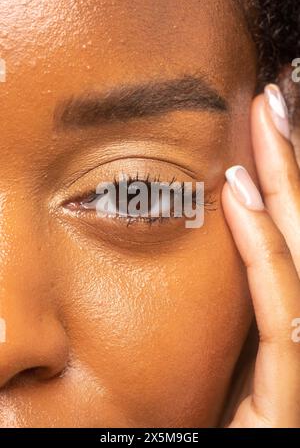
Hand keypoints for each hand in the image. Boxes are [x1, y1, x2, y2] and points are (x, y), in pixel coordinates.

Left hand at [221, 84, 299, 427]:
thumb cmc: (212, 425)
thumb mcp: (228, 364)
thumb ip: (237, 313)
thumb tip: (222, 239)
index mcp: (286, 327)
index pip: (288, 240)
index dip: (282, 182)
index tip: (263, 132)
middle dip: (291, 163)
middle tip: (273, 103)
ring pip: (299, 255)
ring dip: (284, 186)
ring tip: (268, 124)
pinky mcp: (293, 392)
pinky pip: (281, 305)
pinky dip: (266, 246)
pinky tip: (243, 192)